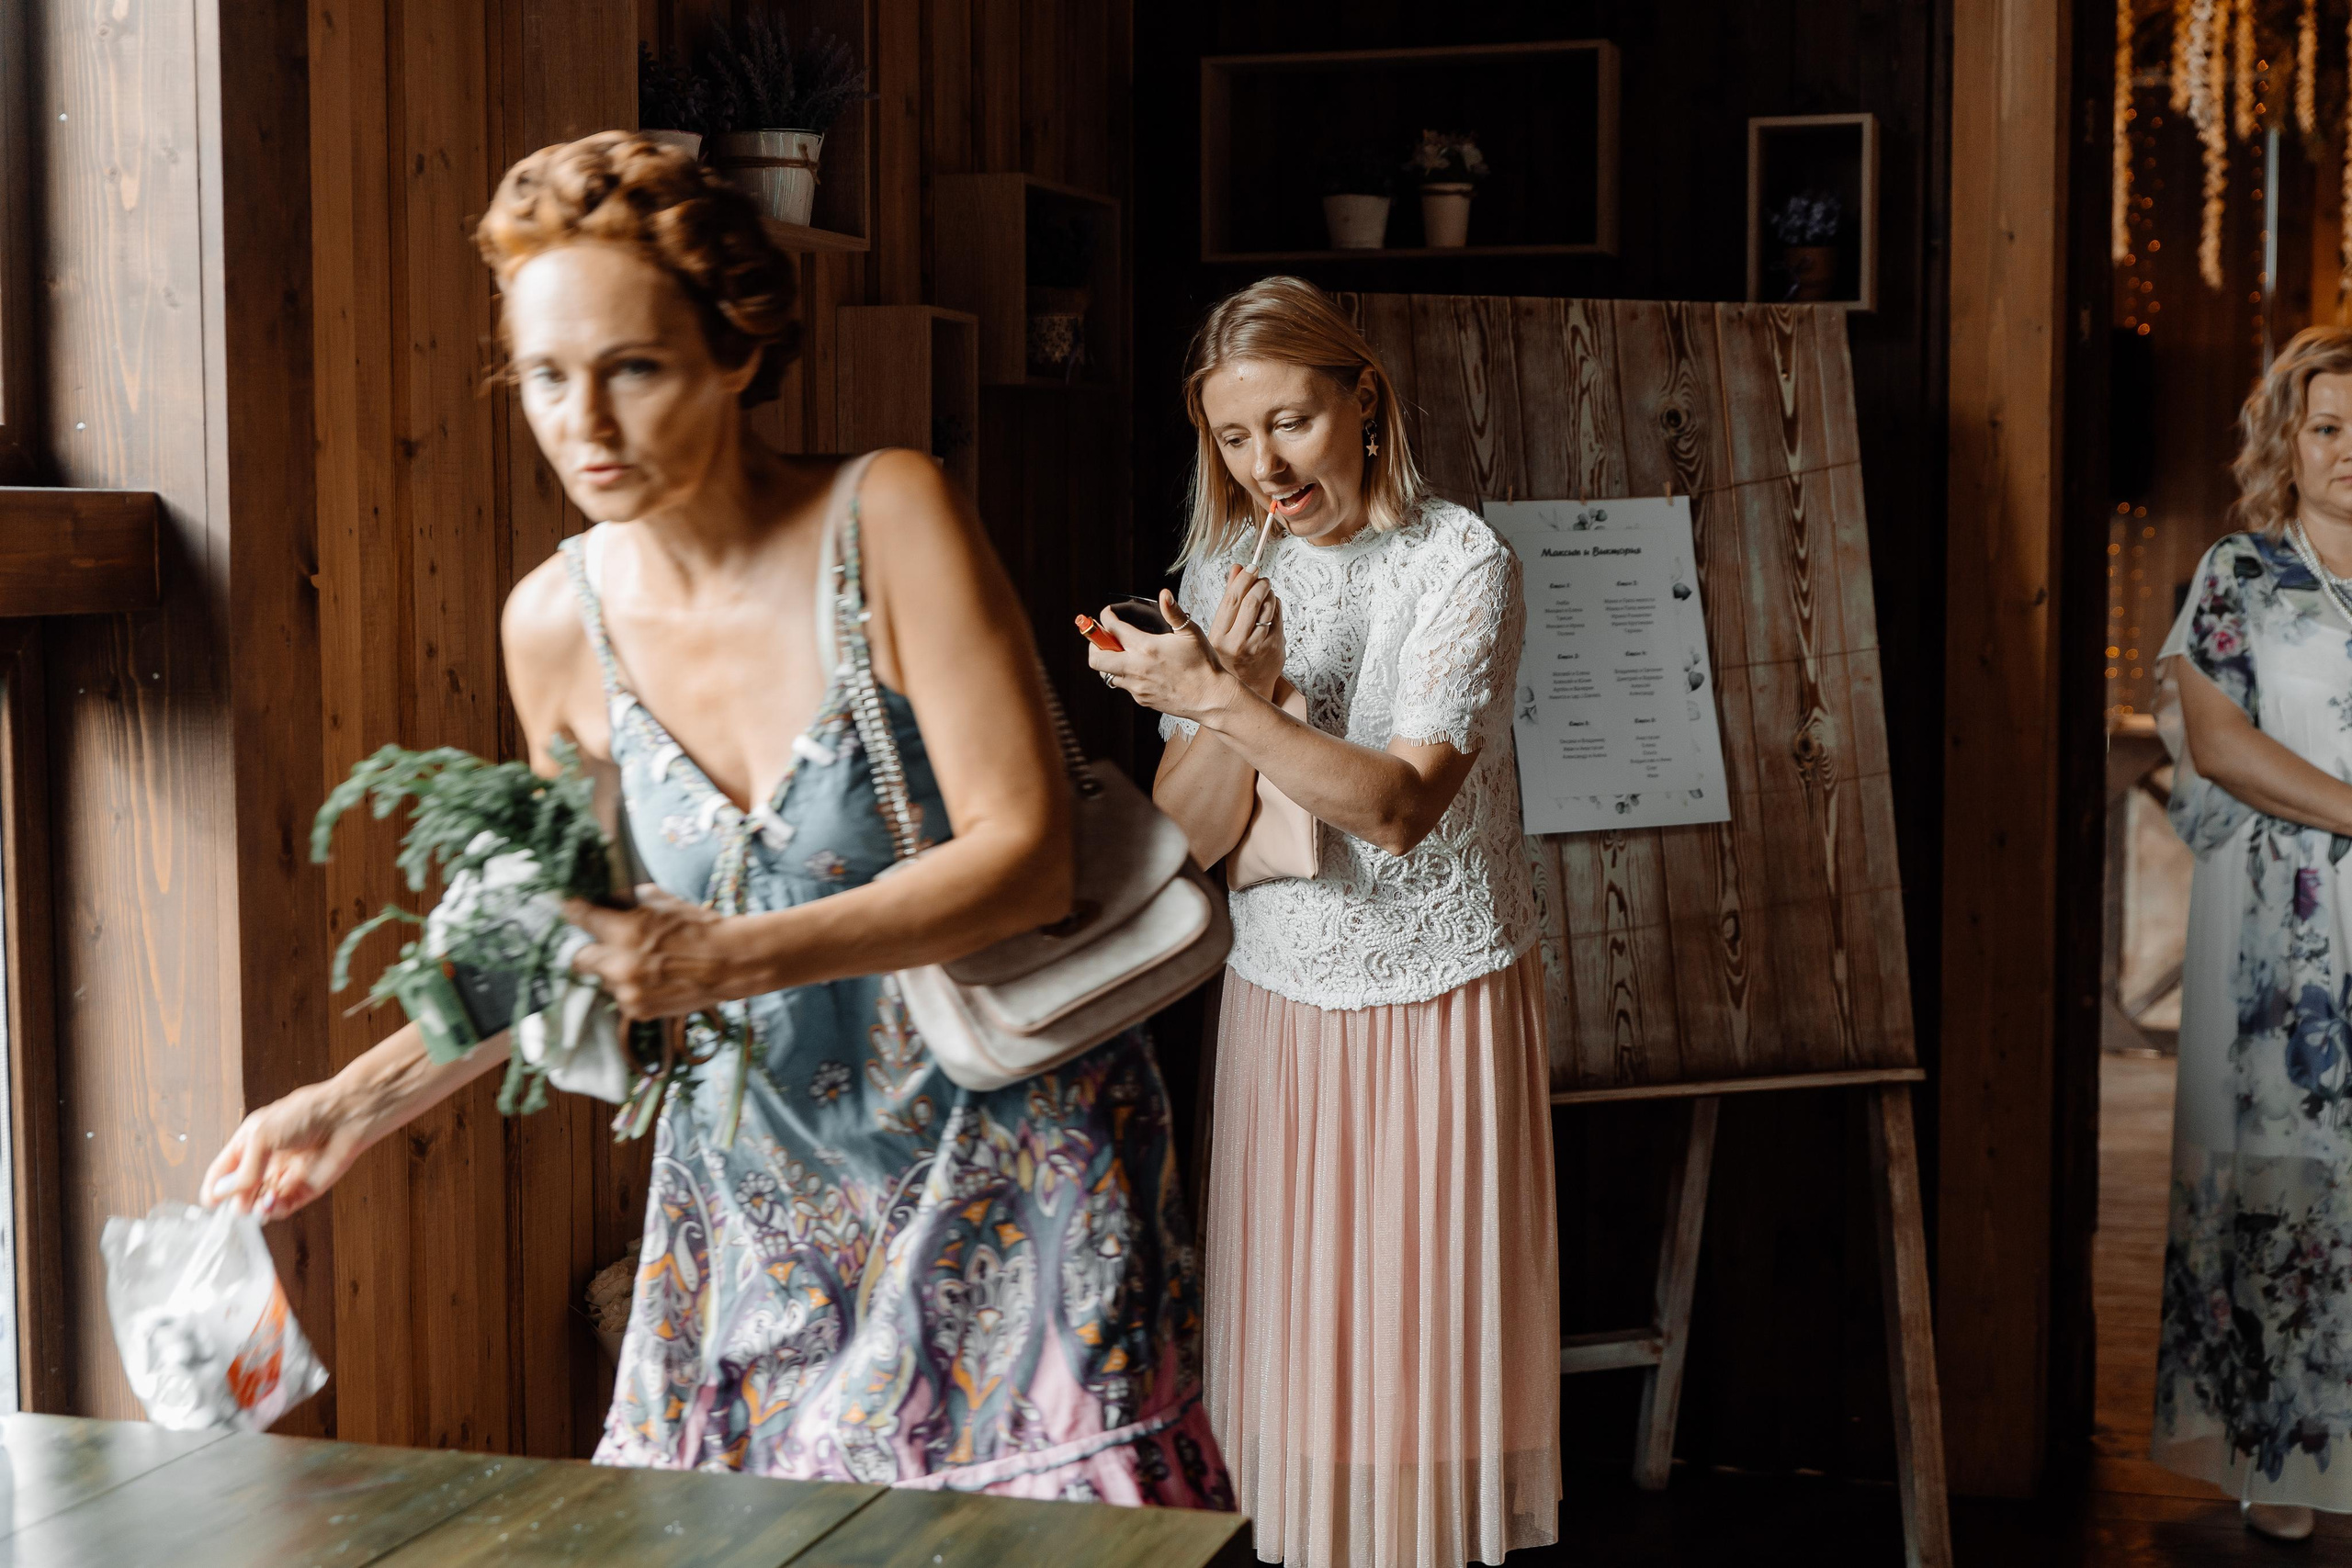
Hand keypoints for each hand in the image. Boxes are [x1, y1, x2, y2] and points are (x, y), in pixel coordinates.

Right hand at [201, 1081, 375, 1220]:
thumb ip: (244, 1168)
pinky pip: (283, 1207)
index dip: (214, 1187)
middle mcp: (266, 1161)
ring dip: (256, 1208)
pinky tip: (274, 1203)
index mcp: (251, 1142)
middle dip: (237, 1201)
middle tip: (239, 1206)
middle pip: (241, 1191)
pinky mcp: (304, 1189)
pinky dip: (275, 1210)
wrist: (345, 1118)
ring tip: (259, 1204)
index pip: (224, 1169)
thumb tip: (224, 1192)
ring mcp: (285, 1176)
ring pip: (260, 1202)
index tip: (208, 1203)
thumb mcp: (262, 1137)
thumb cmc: (305, 1115)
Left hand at [564, 885, 746, 1019]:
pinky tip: (655, 981)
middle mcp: (619, 964)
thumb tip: (612, 898)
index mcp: (624, 931)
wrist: (733, 964)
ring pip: (604, 980)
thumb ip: (634, 900)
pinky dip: (632, 990)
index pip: (579, 917)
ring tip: (644, 966)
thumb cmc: (703, 928)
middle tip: (604, 946)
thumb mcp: (667, 903)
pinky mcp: (638, 1011)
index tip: (569, 909)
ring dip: (615, 972)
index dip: (573, 910)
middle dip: (589, 950)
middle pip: (578, 959)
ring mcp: (627, 991)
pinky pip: (621, 998)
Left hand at [1090, 591, 1236, 721]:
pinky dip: (1124, 674)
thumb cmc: (1203, 664)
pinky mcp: (1141, 699)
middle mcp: (1136, 668)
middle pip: (1096, 658)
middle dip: (1095, 643)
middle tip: (1104, 636)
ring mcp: (1136, 686)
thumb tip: (1165, 594)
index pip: (1112, 629)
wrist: (1210, 698)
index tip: (1107, 614)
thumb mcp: (1191, 633)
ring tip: (1122, 652)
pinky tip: (1140, 668)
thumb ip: (1174, 612)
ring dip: (1109, 661)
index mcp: (1146, 647)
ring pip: (1106, 674)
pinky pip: (1123, 685)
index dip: (1105, 617)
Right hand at [1205, 566, 1284, 698]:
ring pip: (1268, 607)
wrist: (1249, 686)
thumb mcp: (1222, 629)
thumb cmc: (1232, 655)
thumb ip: (1229, 598)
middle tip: (1261, 576)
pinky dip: (1275, 604)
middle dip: (1259, 583)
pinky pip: (1278, 616)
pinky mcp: (1275, 647)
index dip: (1243, 579)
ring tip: (1266, 589)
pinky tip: (1271, 603)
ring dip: (1269, 592)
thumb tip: (1237, 568)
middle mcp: (1237, 642)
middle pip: (1251, 601)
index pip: (1231, 600)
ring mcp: (1258, 645)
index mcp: (1219, 637)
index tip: (1249, 567)